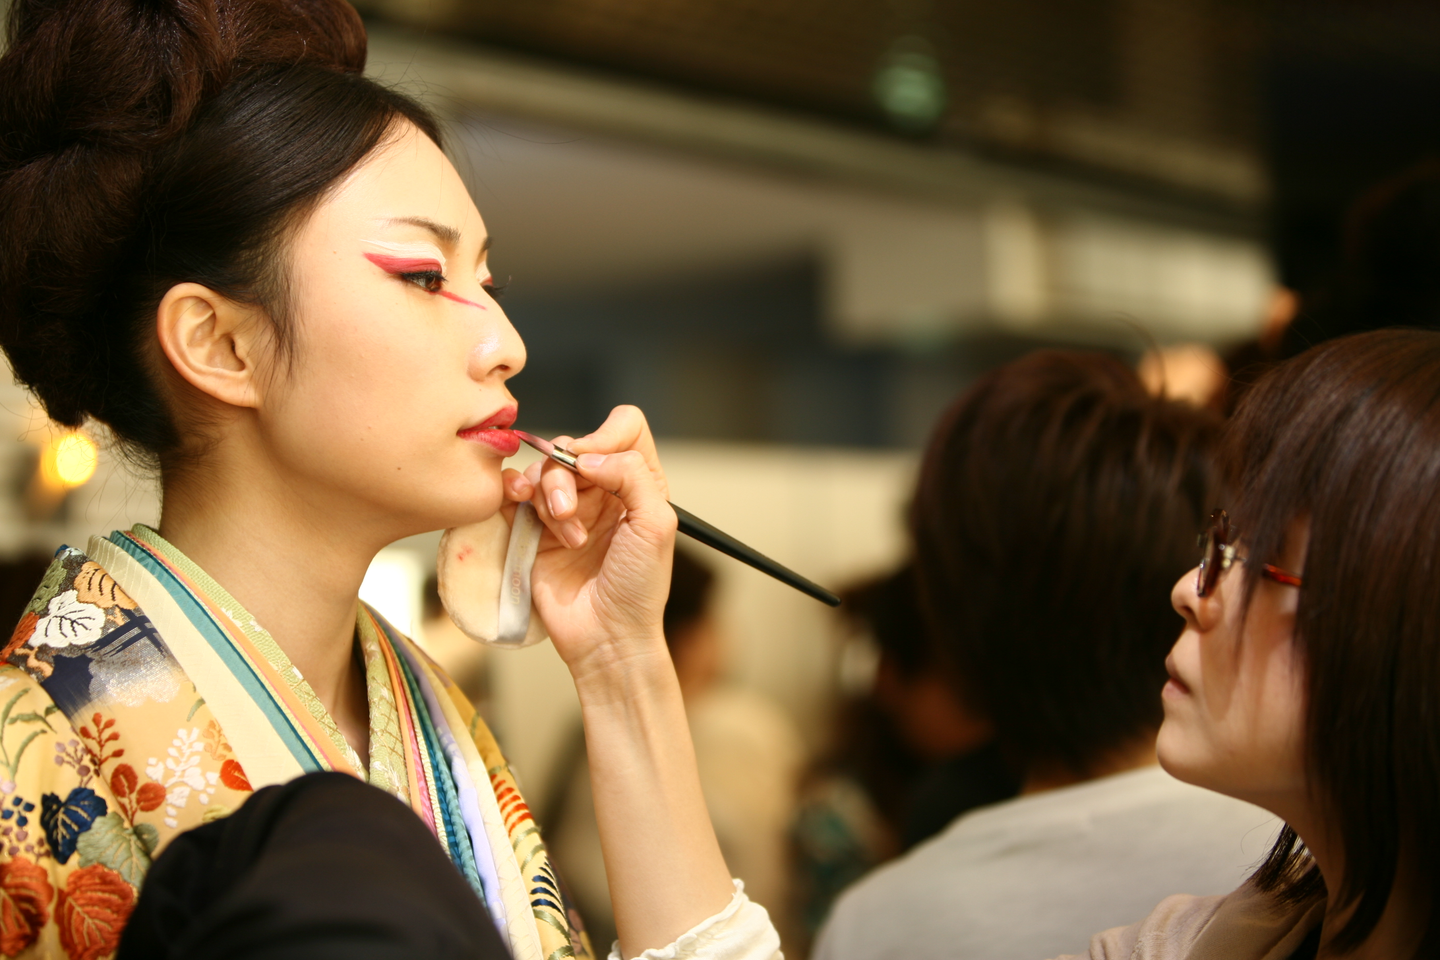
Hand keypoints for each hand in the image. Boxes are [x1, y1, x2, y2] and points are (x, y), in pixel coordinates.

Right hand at [501, 406, 676, 683]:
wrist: (605, 637)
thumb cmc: (638, 588)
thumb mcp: (656, 525)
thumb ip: (632, 475)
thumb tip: (587, 456)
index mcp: (638, 483)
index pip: (623, 427)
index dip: (605, 436)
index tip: (594, 467)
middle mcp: (602, 490)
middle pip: (573, 446)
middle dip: (567, 477)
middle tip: (570, 515)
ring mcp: (567, 508)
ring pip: (543, 469)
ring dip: (549, 498)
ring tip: (567, 536)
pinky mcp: (534, 527)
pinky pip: (515, 489)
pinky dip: (514, 491)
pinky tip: (522, 508)